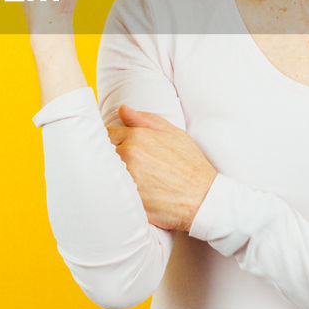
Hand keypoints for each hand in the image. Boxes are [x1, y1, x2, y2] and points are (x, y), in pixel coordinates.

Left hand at [107, 105, 218, 231]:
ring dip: (113, 174)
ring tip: (128, 179)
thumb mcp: (174, 134)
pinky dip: (116, 191)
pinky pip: (111, 191)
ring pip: (106, 171)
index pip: (109, 134)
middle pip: (105, 152)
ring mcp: (126, 177)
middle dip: (113, 157)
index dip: (115, 141)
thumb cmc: (191, 166)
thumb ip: (146, 119)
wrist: (204, 199)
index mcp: (138, 136)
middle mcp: (128, 155)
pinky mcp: (127, 199)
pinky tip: (128, 194)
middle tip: (126, 166)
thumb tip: (122, 109)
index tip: (122, 149)